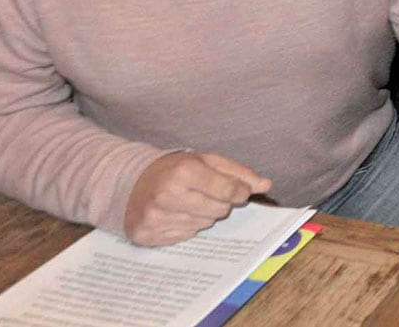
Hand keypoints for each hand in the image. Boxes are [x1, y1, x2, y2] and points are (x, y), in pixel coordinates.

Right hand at [124, 151, 271, 246]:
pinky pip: (185, 237)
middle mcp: (167, 195)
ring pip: (203, 225)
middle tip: (206, 194)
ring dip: (203, 216)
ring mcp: (155, 217)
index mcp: (184, 171)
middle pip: (219, 210)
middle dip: (220, 203)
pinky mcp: (146, 234)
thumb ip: (239, 173)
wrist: (132, 182)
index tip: (239, 191)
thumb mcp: (207, 161)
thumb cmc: (176, 170)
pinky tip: (176, 215)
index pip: (229, 190)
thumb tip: (266, 185)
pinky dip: (186, 227)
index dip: (239, 192)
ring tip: (189, 203)